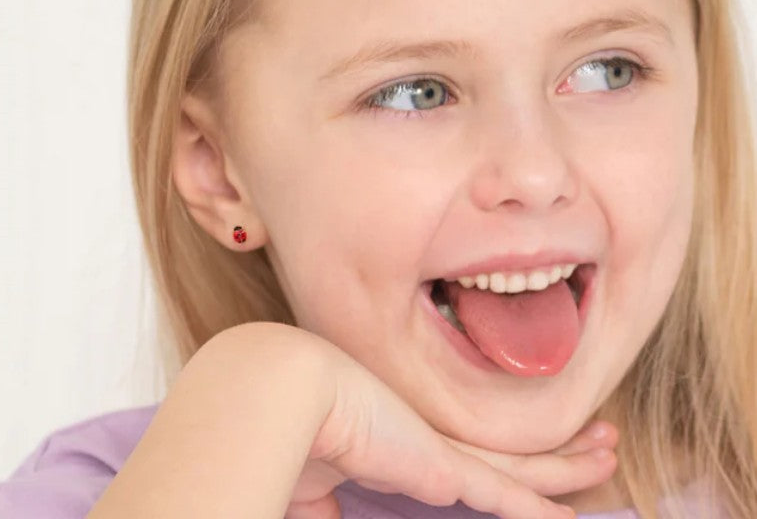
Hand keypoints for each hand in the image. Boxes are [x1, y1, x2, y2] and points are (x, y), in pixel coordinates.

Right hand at [285, 339, 616, 518]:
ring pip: (523, 462)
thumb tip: (322, 512)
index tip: (528, 452)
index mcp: (401, 440)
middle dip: (556, 445)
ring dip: (569, 462)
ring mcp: (441, 450)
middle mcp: (430, 439)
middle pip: (507, 447)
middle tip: (598, 436)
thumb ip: (327, 501)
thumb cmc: (287, 425)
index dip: (501, 455)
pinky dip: (541, 509)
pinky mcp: (444, 468)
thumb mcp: (310, 475)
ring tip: (608, 449)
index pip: (467, 452)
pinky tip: (571, 518)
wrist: (287, 389)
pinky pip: (508, 496)